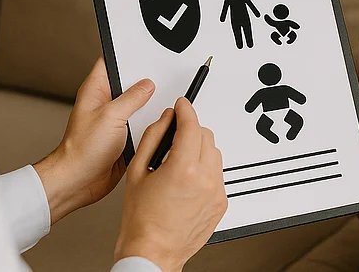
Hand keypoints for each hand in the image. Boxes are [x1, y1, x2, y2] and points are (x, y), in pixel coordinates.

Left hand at [34, 57, 155, 223]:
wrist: (79, 181)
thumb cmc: (82, 150)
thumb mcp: (111, 116)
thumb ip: (132, 98)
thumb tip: (147, 85)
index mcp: (96, 90)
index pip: (110, 62)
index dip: (126, 54)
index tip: (145, 49)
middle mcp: (106, 102)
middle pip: (130, 82)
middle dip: (147, 80)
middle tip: (163, 75)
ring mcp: (116, 119)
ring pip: (140, 104)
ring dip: (151, 104)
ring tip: (165, 99)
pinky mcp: (125, 135)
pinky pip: (143, 123)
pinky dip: (153, 123)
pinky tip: (162, 121)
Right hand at [114, 97, 227, 271]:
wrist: (152, 253)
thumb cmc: (141, 220)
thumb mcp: (136, 172)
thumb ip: (153, 138)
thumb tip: (166, 119)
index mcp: (183, 169)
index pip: (191, 126)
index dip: (186, 110)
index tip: (182, 105)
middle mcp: (205, 178)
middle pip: (206, 136)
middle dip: (191, 130)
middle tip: (175, 136)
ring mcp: (217, 191)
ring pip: (215, 154)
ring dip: (200, 149)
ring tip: (179, 162)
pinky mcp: (222, 202)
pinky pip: (218, 174)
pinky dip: (205, 169)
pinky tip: (187, 179)